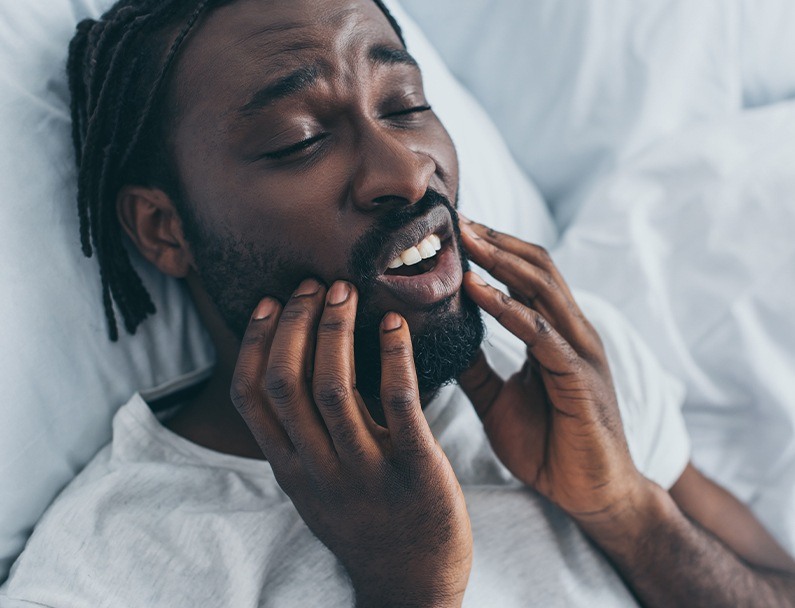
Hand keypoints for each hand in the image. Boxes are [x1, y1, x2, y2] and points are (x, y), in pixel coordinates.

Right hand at [230, 279, 471, 606]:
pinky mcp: (416, 471)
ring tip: (344, 292)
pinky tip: (395, 323)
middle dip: (294, 325)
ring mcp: (366, 473)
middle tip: (313, 285)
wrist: (412, 587)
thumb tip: (292, 372)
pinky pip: (400, 405)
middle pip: (287, 384)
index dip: (255, 343)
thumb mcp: (316, 488)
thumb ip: (300, 439)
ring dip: (334, 332)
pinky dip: (394, 357)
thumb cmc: (365, 525)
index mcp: (291, 469)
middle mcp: (319, 470)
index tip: (270, 302)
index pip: (252, 397)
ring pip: (333, 390)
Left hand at [458, 219, 648, 523]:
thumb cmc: (548, 445)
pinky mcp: (579, 378)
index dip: (494, 251)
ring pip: (542, 290)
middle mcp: (572, 333)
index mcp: (555, 334)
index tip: (455, 231)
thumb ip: (475, 367)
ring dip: (501, 262)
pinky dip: (508, 308)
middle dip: (496, 242)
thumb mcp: (497, 399)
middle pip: (537, 269)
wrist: (589, 494)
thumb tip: (441, 341)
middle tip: (456, 222)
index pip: (527, 276)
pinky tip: (477, 292)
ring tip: (464, 242)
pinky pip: (541, 334)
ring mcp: (580, 352)